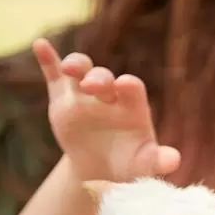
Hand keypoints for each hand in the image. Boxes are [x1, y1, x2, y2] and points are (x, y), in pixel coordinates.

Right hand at [32, 38, 180, 182]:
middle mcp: (110, 95)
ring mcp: (85, 94)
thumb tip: (174, 161)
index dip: (128, 85)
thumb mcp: (144, 165)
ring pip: (81, 70)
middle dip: (98, 79)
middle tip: (91, 86)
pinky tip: (40, 44)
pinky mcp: (63, 99)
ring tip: (69, 68)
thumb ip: (158, 161)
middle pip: (104, 77)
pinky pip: (54, 76)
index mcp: (132, 106)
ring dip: (75, 64)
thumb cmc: (130, 164)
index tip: (124, 85)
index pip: (132, 89)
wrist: (103, 170)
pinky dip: (48, 60)